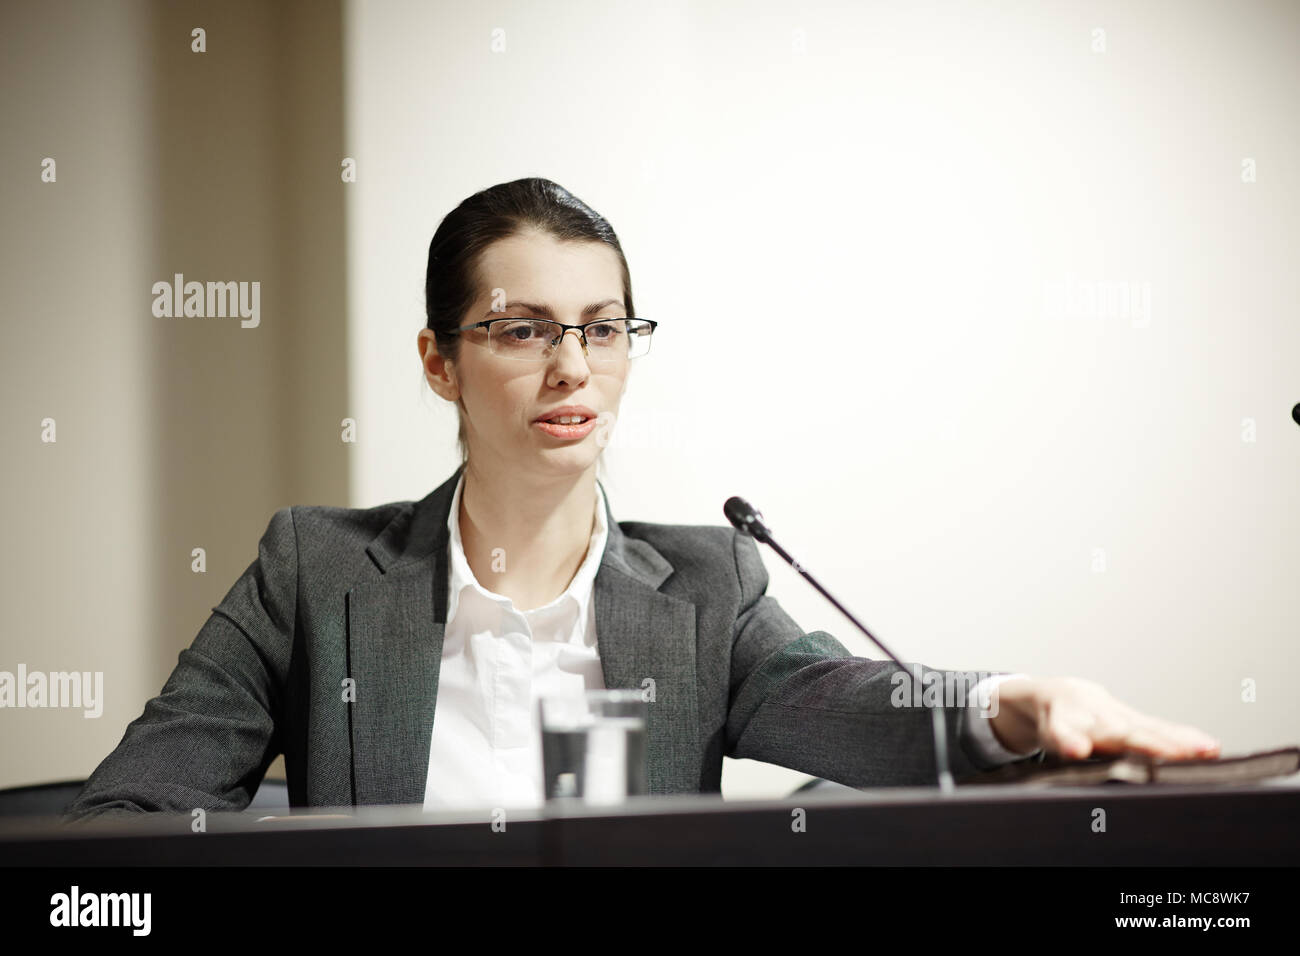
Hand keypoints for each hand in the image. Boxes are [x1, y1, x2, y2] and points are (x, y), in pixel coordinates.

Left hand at [987, 676, 1221, 760]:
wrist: (1058, 695)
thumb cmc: (1051, 723)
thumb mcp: (1043, 738)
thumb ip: (1058, 745)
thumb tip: (1070, 754)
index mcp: (1059, 724)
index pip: (1064, 733)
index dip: (1069, 741)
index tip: (1076, 748)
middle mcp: (1092, 716)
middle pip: (1118, 732)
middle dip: (1144, 744)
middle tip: (1172, 753)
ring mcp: (1116, 715)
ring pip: (1146, 729)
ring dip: (1176, 742)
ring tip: (1205, 751)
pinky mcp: (1135, 719)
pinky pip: (1161, 729)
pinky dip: (1185, 738)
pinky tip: (1210, 747)